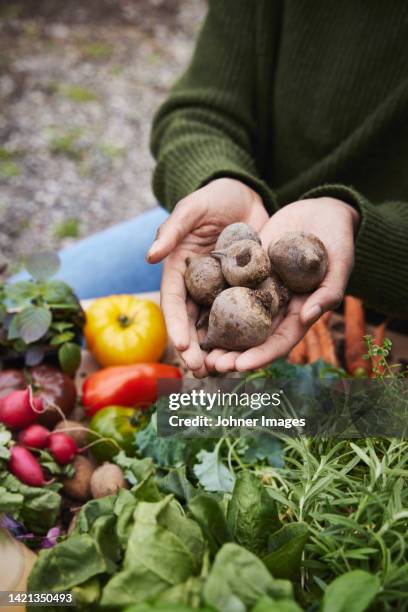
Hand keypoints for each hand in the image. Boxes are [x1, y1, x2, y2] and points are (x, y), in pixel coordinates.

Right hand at [146, 178, 268, 375]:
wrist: (246, 194)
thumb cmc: (214, 197)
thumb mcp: (192, 208)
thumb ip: (173, 230)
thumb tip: (150, 256)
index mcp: (179, 270)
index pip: (174, 303)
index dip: (176, 325)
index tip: (181, 346)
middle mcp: (198, 286)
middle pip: (193, 323)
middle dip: (194, 350)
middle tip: (201, 372)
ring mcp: (222, 290)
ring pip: (216, 325)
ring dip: (217, 350)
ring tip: (223, 371)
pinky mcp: (245, 289)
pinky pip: (244, 314)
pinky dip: (243, 335)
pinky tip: (250, 353)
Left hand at [205, 197, 358, 372]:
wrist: (321, 210)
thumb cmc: (338, 238)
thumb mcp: (340, 263)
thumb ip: (328, 291)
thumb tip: (308, 317)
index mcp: (301, 311)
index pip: (280, 341)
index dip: (260, 355)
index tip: (240, 366)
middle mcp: (278, 306)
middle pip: (253, 337)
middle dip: (233, 354)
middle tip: (211, 364)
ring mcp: (260, 289)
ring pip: (236, 318)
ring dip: (219, 335)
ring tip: (197, 348)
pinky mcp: (246, 271)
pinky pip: (227, 289)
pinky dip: (212, 303)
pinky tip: (193, 312)